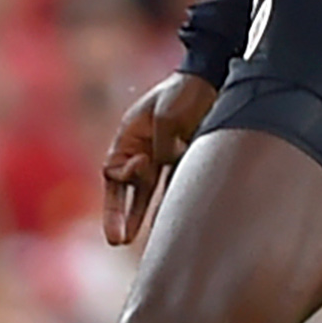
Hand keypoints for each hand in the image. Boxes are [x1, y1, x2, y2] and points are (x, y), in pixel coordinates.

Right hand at [104, 71, 221, 246]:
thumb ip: (165, 147)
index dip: (126, 175)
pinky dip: (167, 206)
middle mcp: (139, 152)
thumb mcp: (166, 116)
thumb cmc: (181, 94)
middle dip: (118, 215)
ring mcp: (159, 160)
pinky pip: (169, 189)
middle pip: (123, 189)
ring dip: (136, 217)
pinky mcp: (181, 164)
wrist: (208, 81)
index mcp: (128, 138)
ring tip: (127, 241)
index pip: (113, 170)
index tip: (145, 165)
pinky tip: (167, 225)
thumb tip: (168, 168)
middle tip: (116, 240)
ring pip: (143, 194)